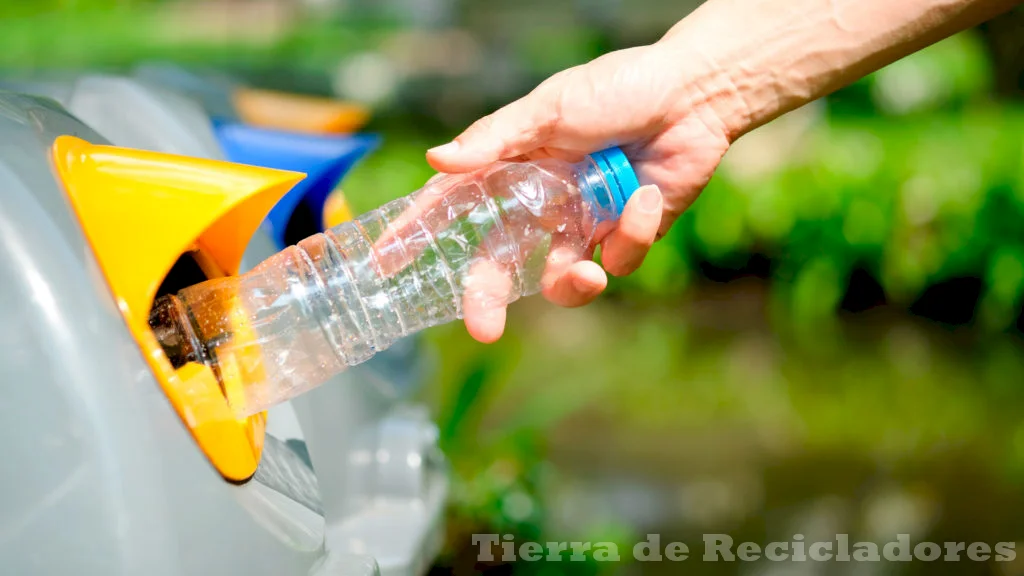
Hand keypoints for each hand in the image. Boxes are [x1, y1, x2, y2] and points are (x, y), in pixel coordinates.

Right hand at [426, 43, 733, 341]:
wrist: (692, 96)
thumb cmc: (617, 89)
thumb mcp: (550, 109)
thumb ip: (496, 140)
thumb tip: (436, 162)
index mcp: (514, 169)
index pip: (455, 206)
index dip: (419, 232)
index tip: (386, 262)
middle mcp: (541, 203)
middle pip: (499, 263)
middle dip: (487, 299)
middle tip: (484, 329)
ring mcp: (582, 224)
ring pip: (560, 280)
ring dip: (573, 285)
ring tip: (589, 274)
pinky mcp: (624, 236)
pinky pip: (617, 260)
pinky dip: (631, 232)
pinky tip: (644, 195)